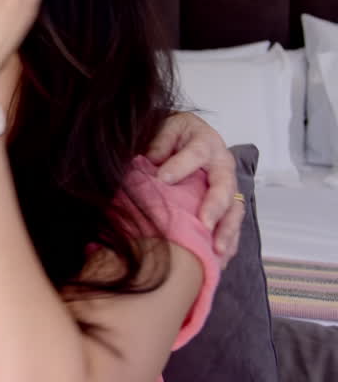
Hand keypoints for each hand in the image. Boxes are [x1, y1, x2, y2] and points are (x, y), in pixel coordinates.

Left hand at [145, 112, 243, 266]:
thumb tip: (153, 160)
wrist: (186, 136)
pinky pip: (232, 225)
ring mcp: (228, 187)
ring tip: (218, 251)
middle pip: (224, 187)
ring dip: (227, 231)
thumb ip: (161, 141)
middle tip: (205, 224)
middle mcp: (223, 166)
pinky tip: (220, 261)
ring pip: (234, 210)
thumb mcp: (167, 128)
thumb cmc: (175, 133)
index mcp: (206, 143)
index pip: (195, 154)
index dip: (180, 166)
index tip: (162, 179)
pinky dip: (228, 242)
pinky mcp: (227, 205)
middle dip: (216, 207)